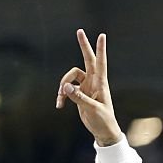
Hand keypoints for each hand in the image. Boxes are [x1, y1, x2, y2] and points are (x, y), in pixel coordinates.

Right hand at [57, 29, 123, 146]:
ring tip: (60, 99)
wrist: (103, 132)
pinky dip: (62, 95)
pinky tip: (59, 105)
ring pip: (70, 77)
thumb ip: (79, 98)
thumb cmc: (103, 120)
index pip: (100, 63)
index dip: (100, 49)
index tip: (102, 35)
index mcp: (101, 83)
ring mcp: (86, 87)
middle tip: (80, 31)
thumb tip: (65, 86)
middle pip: (87, 60)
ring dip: (62, 86)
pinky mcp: (79, 94)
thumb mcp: (92, 109)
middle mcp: (94, 82)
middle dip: (83, 46)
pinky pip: (66, 89)